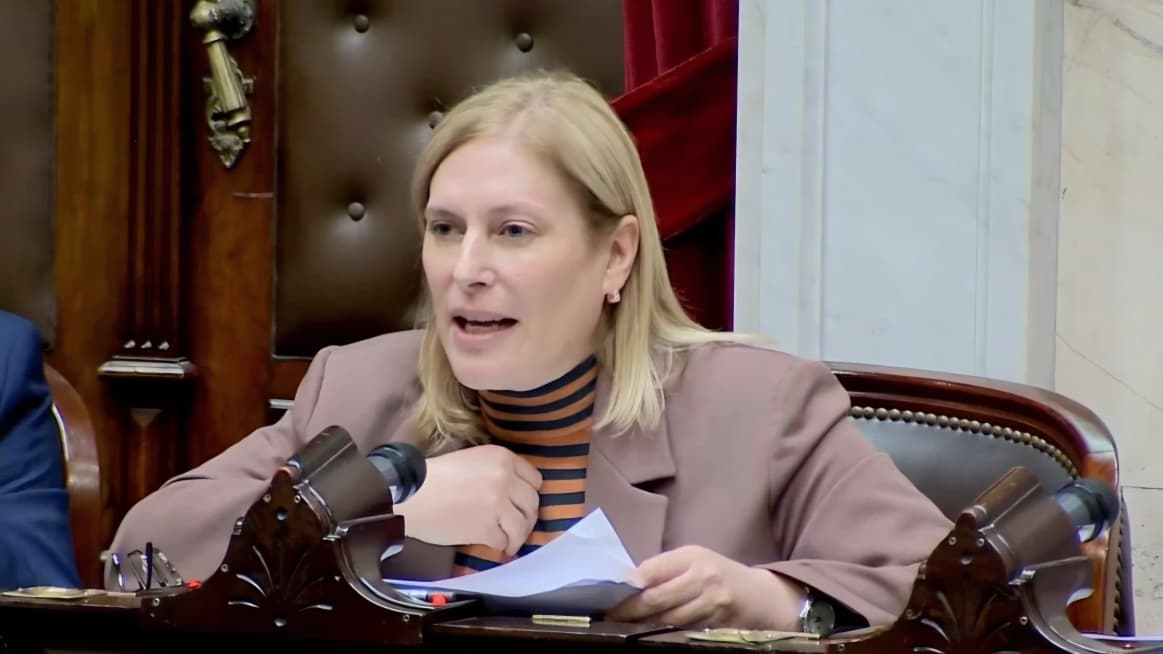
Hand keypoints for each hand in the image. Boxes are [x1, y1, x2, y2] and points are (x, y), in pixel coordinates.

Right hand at [394, 444, 541, 555]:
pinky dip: (502, 547)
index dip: (528, 494)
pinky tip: (498, 548)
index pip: (534, 479)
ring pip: (523, 526)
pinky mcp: (487, 528)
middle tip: (517, 525)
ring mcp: (498, 505)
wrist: (410, 496)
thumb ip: (496, 471)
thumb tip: (513, 492)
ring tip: (510, 542)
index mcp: (502, 457)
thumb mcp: (472, 460)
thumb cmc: (435, 477)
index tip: (521, 503)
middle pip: (532, 503)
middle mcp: (505, 479)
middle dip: (526, 517)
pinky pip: (505, 542)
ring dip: (518, 536)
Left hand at [606, 545, 803, 629]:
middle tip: (610, 615)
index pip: (653, 570)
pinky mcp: (717, 626)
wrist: (759, 596)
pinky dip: (664, 632)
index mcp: (693, 556)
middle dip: (630, 610)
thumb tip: (628, 582)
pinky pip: (682, 631)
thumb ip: (664, 568)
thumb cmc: (718, 573)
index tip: (609, 594)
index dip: (628, 585)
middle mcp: (703, 578)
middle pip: (657, 598)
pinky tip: (649, 632)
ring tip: (624, 625)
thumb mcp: (694, 559)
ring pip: (668, 619)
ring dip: (643, 624)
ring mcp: (711, 605)